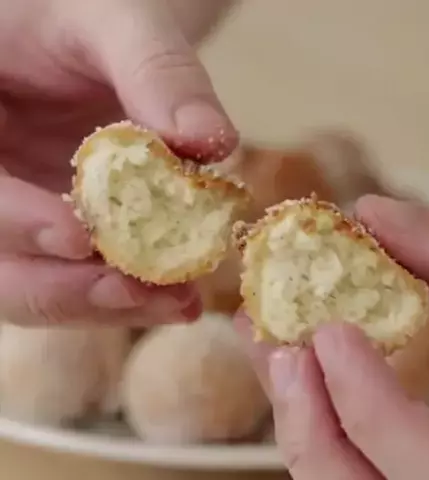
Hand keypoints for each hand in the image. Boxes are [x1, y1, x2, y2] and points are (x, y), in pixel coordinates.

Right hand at [0, 0, 234, 325]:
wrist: (92, 43)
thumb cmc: (85, 16)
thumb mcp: (114, 21)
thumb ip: (156, 70)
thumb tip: (212, 141)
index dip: (13, 222)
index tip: (81, 239)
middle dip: (64, 288)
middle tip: (136, 294)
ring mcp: (17, 216)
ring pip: (38, 286)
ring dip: (104, 305)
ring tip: (175, 303)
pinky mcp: (56, 235)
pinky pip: (79, 279)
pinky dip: (124, 294)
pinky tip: (177, 295)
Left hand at [237, 195, 428, 478]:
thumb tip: (372, 215)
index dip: (372, 410)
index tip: (331, 333)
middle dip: (310, 427)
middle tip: (280, 351)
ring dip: (303, 424)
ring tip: (278, 353)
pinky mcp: (425, 472)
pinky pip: (358, 465)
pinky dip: (324, 421)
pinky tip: (308, 369)